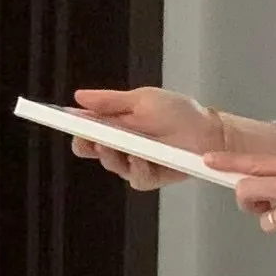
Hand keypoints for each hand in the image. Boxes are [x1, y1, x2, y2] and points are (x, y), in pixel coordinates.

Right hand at [70, 87, 224, 189]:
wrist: (208, 131)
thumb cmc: (178, 112)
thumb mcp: (142, 99)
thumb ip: (110, 101)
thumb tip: (78, 97)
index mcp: (114, 124)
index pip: (84, 130)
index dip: (73, 128)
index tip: (67, 122)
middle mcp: (120, 145)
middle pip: (91, 150)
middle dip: (89, 144)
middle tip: (93, 138)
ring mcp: (134, 163)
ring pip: (112, 165)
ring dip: (112, 155)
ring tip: (119, 146)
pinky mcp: (151, 177)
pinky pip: (136, 178)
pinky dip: (137, 169)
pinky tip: (140, 159)